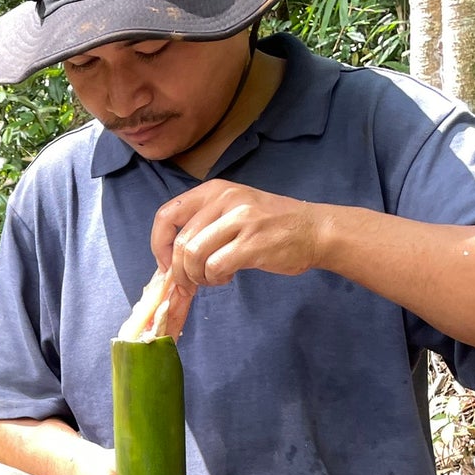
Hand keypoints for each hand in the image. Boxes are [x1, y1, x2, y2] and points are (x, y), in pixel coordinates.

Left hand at [152, 180, 327, 289]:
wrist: (316, 230)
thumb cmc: (272, 224)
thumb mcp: (234, 209)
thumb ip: (204, 223)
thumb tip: (171, 255)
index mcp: (214, 190)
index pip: (167, 215)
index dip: (159, 245)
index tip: (167, 264)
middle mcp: (225, 199)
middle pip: (180, 242)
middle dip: (179, 271)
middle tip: (191, 283)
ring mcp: (240, 220)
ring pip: (194, 255)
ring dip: (197, 276)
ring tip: (213, 278)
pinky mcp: (252, 242)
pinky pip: (215, 267)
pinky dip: (215, 279)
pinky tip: (228, 277)